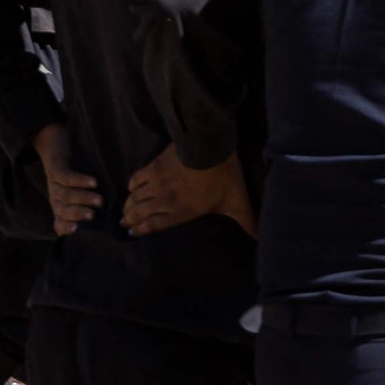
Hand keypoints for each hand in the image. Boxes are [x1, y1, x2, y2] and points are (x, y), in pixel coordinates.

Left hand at [37, 126, 98, 235]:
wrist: (53, 142)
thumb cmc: (74, 169)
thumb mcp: (80, 190)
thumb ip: (92, 205)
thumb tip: (113, 219)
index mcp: (60, 207)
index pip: (59, 223)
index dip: (66, 228)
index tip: (79, 231)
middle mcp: (55, 197)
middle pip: (62, 211)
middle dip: (77, 214)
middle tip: (93, 216)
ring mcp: (54, 183)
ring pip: (65, 195)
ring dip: (82, 198)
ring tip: (100, 200)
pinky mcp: (55, 167)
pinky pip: (65, 177)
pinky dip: (79, 180)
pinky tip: (94, 182)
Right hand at [121, 150, 252, 236]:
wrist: (209, 147)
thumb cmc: (223, 176)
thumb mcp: (238, 202)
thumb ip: (247, 221)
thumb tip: (261, 238)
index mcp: (181, 211)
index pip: (154, 225)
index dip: (141, 230)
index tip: (131, 234)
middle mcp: (164, 199)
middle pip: (140, 211)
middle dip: (130, 218)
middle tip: (123, 222)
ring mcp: (157, 182)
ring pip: (136, 196)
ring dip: (128, 204)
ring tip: (123, 209)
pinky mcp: (155, 166)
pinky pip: (137, 177)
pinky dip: (132, 184)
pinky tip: (131, 186)